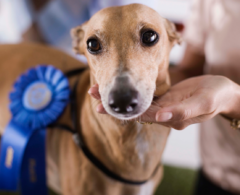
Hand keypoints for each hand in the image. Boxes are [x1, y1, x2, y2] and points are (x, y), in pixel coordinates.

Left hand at [88, 75, 239, 129]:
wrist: (223, 93)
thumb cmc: (215, 97)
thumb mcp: (203, 103)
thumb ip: (182, 112)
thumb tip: (161, 117)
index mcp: (170, 117)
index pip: (140, 115)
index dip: (120, 111)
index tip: (101, 105)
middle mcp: (162, 114)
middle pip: (133, 110)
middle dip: (112, 103)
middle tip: (92, 92)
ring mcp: (162, 105)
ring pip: (135, 102)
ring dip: (118, 96)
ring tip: (98, 87)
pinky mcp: (163, 97)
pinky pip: (143, 95)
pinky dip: (129, 91)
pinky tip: (119, 85)